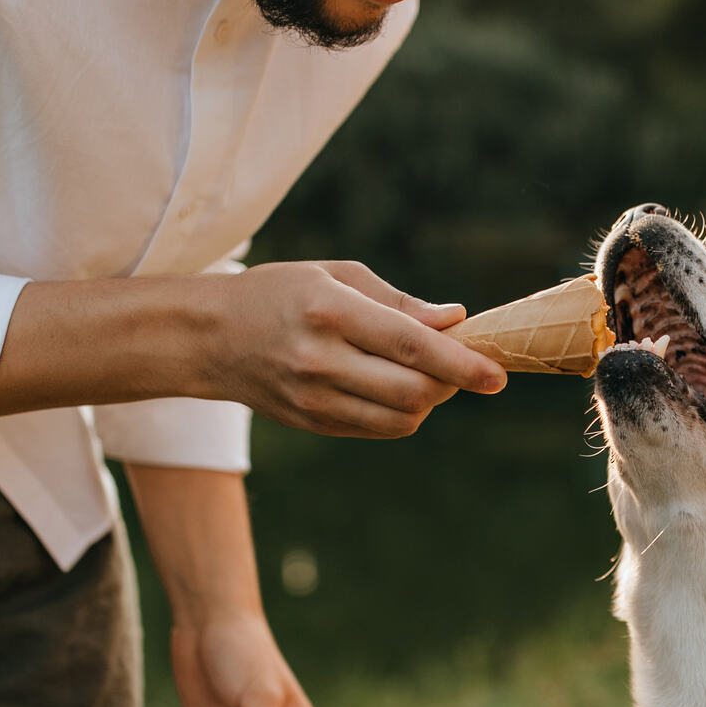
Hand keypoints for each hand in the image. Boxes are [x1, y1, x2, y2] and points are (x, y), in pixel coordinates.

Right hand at [202, 260, 505, 437]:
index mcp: (329, 311)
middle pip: (412, 391)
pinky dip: (401, 414)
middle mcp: (320, 360)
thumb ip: (399, 303)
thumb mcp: (335, 276)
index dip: (461, 363)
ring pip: (400, 419)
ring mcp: (314, 399)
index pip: (409, 344)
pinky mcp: (312, 423)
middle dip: (450, 382)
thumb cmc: (281, 294)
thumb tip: (456, 320)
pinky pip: (378, 429)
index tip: (496, 375)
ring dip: (429, 402)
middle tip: (458, 364)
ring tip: (426, 375)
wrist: (209, 337)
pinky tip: (393, 388)